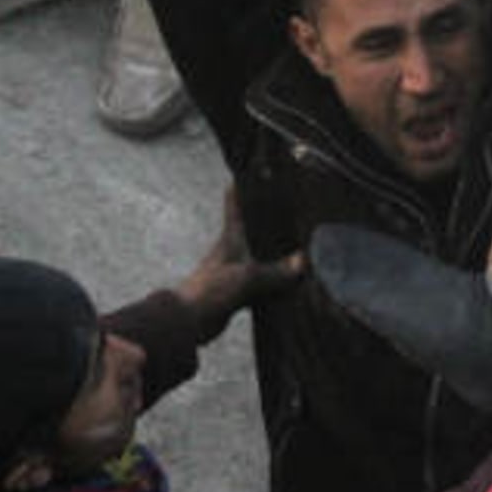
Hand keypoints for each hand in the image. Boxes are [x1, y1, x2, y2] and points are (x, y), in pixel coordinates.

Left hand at [176, 187, 304, 342]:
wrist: (188, 322)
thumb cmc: (210, 290)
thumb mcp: (247, 277)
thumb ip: (276, 271)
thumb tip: (302, 262)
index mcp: (231, 237)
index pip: (235, 203)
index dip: (244, 185)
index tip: (257, 169)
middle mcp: (234, 249)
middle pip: (253, 226)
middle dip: (271, 216)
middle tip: (293, 203)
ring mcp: (238, 269)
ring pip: (262, 253)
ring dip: (278, 250)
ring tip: (302, 238)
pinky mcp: (241, 290)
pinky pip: (266, 279)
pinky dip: (279, 278)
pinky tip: (295, 279)